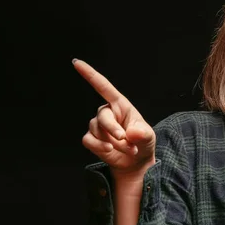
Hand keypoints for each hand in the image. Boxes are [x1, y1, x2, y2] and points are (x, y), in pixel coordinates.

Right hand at [74, 59, 155, 176]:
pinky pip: (88, 140)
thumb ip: (142, 134)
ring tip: (127, 149)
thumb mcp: (148, 137)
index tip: (76, 63)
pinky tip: (109, 151)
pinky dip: (99, 147)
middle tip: (126, 141)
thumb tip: (131, 133)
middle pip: (102, 117)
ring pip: (96, 130)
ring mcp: (97, 125)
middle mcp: (107, 112)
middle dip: (113, 130)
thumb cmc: (142, 143)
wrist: (135, 162)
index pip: (103, 86)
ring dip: (112, 143)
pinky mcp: (92, 138)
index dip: (90, 74)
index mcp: (120, 105)